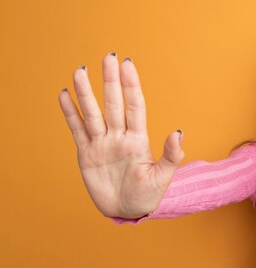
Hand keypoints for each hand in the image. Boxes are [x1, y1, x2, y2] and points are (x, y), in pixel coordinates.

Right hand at [58, 53, 184, 218]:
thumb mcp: (162, 177)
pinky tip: (65, 95)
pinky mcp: (86, 154)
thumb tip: (178, 132)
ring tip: (80, 70)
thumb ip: (171, 155)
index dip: (131, 85)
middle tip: (108, 56)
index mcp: (138, 140)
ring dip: (86, 93)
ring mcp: (102, 143)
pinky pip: (77, 130)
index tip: (127, 64)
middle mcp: (119, 136)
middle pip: (114, 104)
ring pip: (92, 113)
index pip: (134, 106)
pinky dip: (70, 113)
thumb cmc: (148, 196)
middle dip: (111, 81)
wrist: (127, 211)